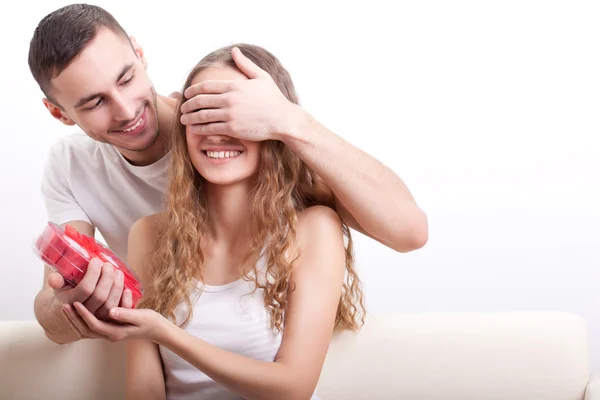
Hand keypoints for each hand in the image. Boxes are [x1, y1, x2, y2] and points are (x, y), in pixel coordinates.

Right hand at [50, 258, 132, 339]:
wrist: (68, 315)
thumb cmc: (66, 295)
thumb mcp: (58, 287)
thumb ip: (56, 281)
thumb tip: (54, 278)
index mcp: (71, 302)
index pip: (85, 289)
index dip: (93, 274)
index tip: (96, 261)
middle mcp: (84, 313)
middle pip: (100, 296)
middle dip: (107, 278)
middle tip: (108, 265)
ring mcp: (97, 319)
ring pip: (110, 305)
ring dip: (117, 287)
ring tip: (118, 272)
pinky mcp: (108, 321)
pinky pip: (120, 313)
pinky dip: (126, 301)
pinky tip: (127, 289)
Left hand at [72, 302, 169, 343]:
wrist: (156, 329)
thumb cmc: (150, 321)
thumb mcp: (140, 316)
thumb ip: (126, 313)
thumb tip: (111, 310)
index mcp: (116, 333)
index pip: (94, 325)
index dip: (83, 314)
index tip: (75, 303)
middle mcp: (109, 335)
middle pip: (85, 330)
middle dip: (73, 319)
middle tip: (64, 305)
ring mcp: (108, 333)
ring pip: (85, 330)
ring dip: (74, 320)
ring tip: (66, 307)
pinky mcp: (109, 329)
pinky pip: (90, 327)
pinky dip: (81, 320)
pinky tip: (77, 310)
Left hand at [180, 46, 298, 140]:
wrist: (283, 119)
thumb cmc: (274, 99)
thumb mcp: (261, 77)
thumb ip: (245, 64)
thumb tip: (235, 50)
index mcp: (234, 86)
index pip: (205, 86)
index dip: (193, 90)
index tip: (186, 94)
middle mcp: (229, 99)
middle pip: (200, 101)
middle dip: (188, 104)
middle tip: (182, 107)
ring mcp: (230, 115)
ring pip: (202, 115)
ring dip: (190, 117)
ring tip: (184, 119)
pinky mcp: (232, 129)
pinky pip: (210, 128)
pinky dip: (199, 128)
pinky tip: (194, 129)